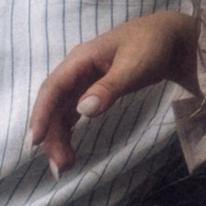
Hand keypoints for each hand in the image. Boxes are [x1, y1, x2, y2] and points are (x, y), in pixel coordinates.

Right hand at [30, 7, 196, 171]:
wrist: (169, 39)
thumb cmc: (151, 46)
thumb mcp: (134, 66)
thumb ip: (110, 87)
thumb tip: (83, 110)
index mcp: (80, 59)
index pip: (53, 87)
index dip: (42, 113)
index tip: (35, 140)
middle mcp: (76, 70)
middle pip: (55, 104)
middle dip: (52, 135)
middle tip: (60, 167)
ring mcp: (82, 81)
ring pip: (62, 112)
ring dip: (59, 137)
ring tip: (64, 166)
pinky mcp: (91, 90)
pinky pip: (72, 113)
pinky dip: (69, 132)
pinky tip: (69, 150)